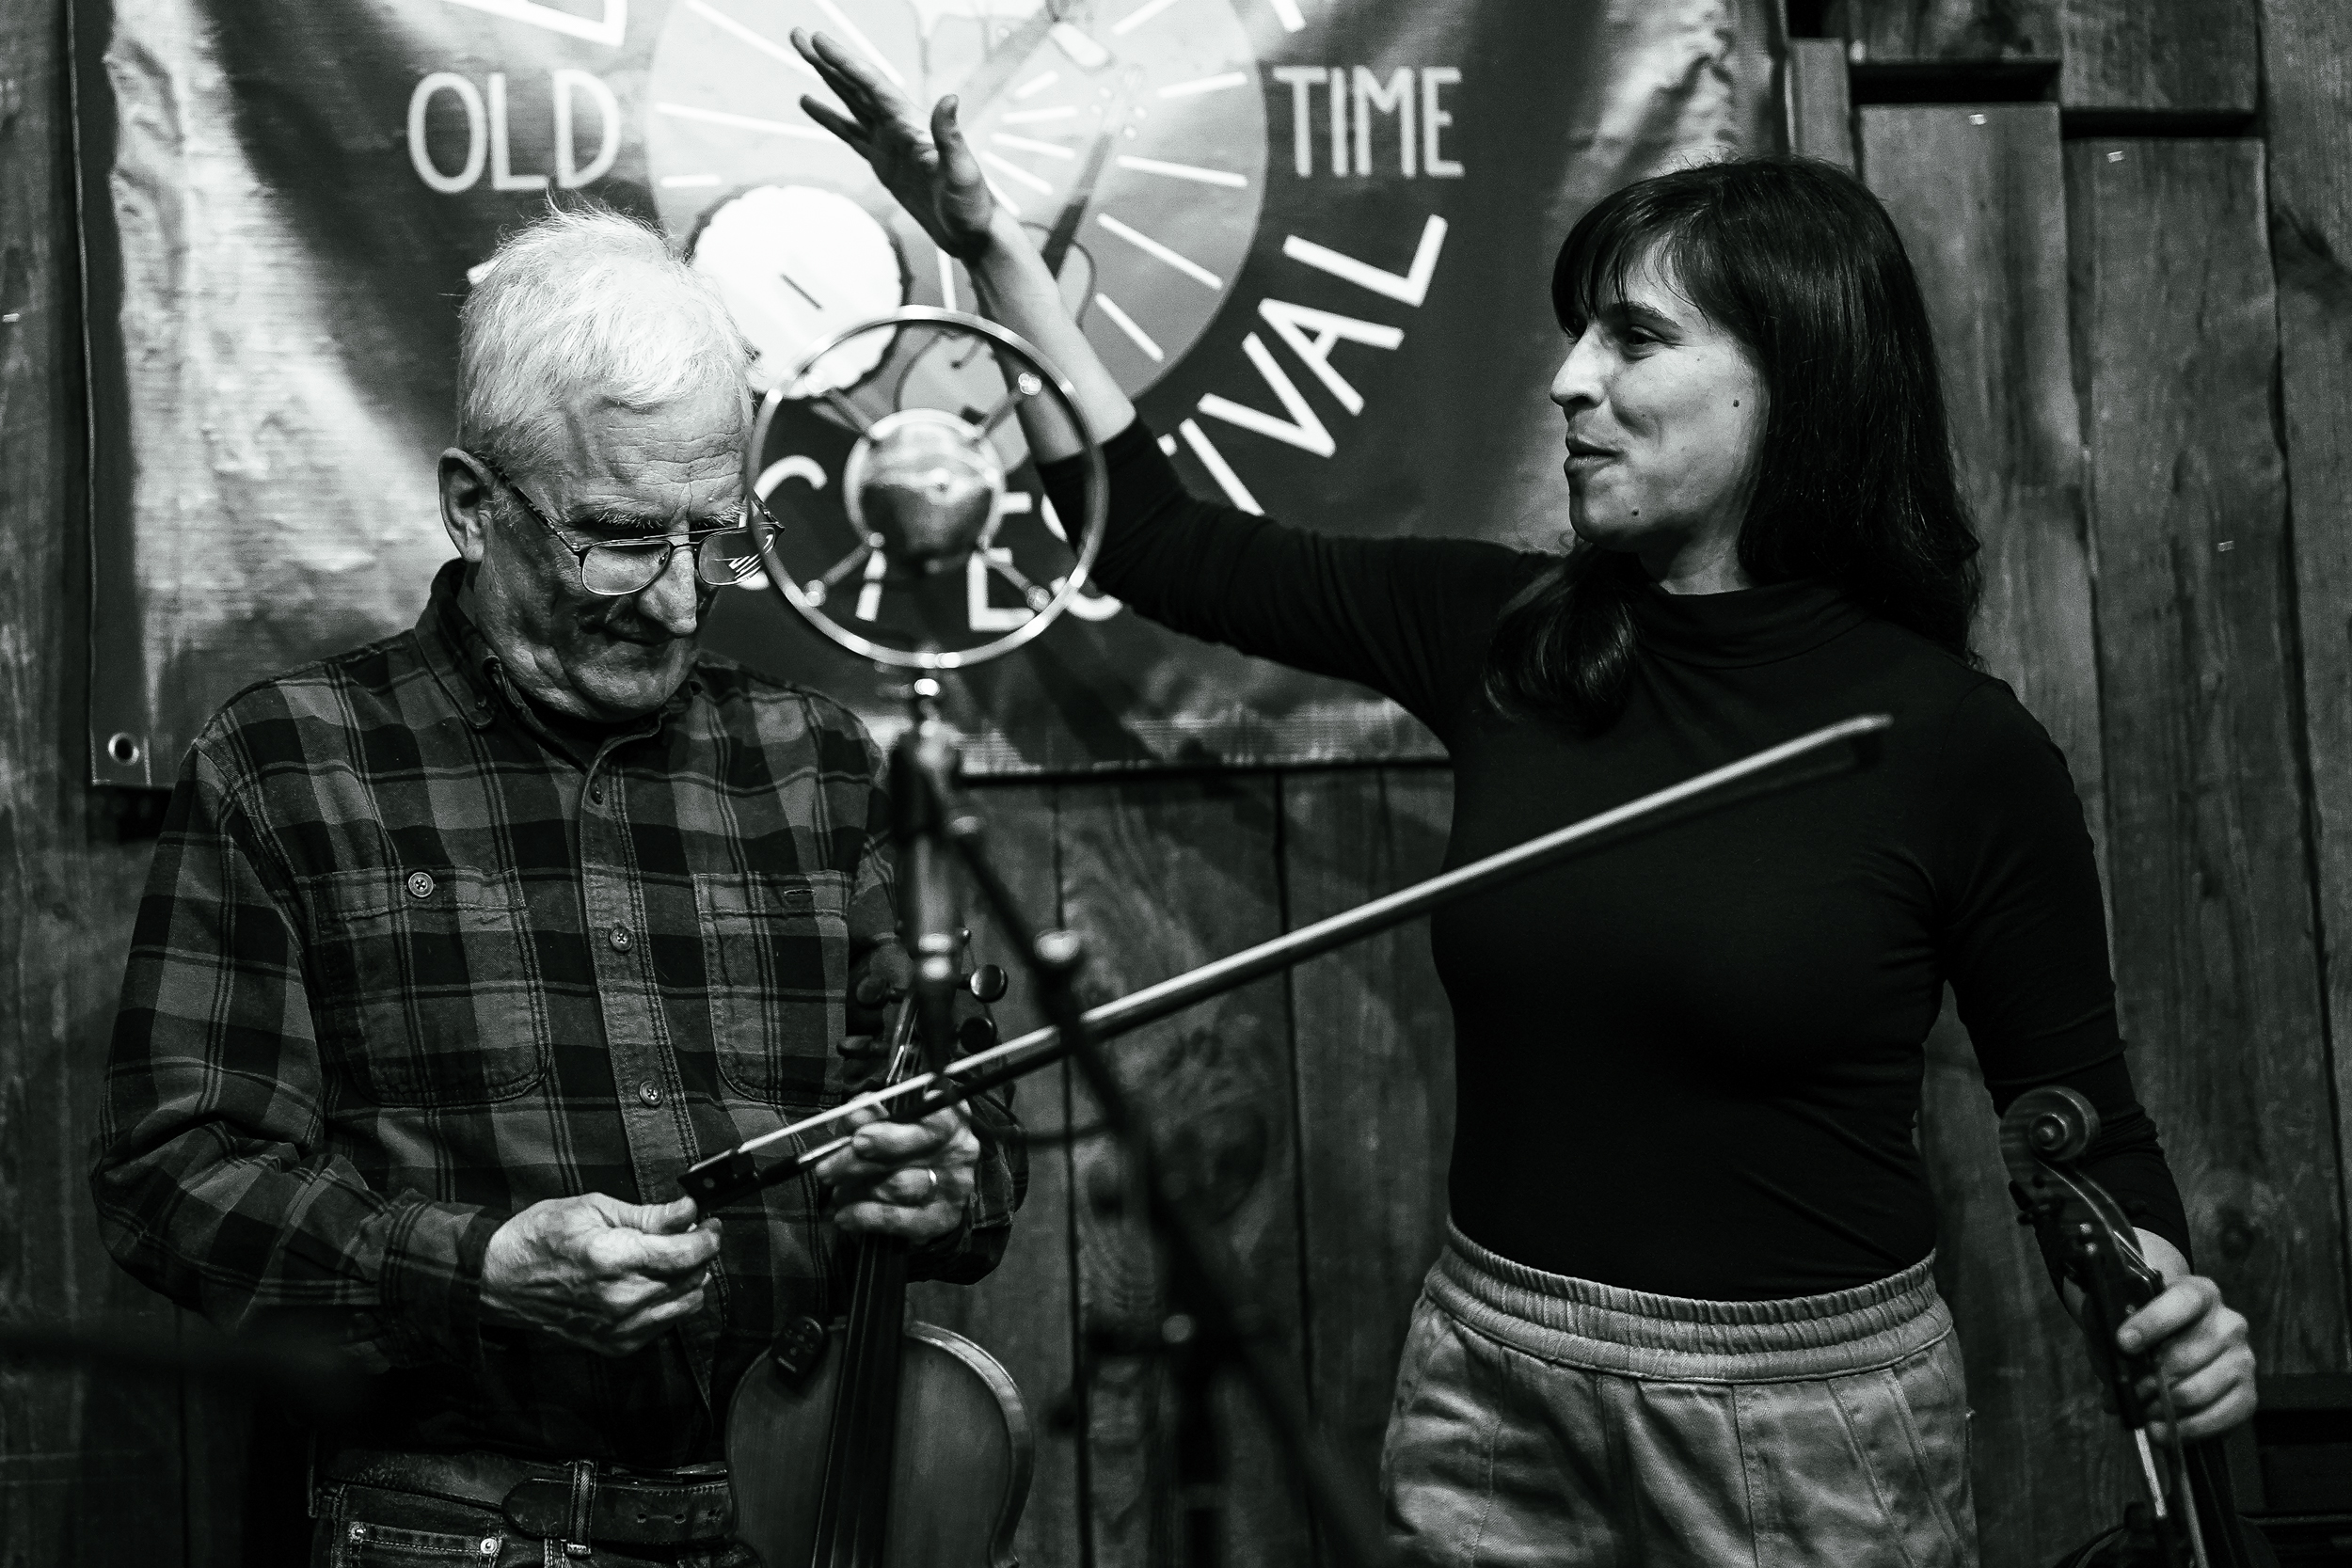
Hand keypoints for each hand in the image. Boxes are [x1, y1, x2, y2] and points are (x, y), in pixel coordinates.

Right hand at [480, 1193, 719, 1357]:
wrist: (500, 1281)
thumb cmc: (539, 1238)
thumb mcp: (592, 1208)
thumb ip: (647, 1215)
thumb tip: (689, 1209)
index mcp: (613, 1259)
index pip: (687, 1253)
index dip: (708, 1236)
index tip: (711, 1223)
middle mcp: (620, 1299)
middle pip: (691, 1278)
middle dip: (700, 1252)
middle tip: (690, 1233)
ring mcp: (618, 1327)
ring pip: (685, 1304)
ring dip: (689, 1278)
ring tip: (671, 1257)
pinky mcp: (615, 1344)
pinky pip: (664, 1325)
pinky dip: (670, 1302)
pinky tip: (653, 1282)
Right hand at [793, 30, 996, 260]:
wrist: (973, 232)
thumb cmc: (972, 204)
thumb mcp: (962, 171)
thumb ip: (950, 137)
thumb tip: (949, 99)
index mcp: (912, 124)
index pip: (871, 85)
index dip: (844, 62)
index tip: (819, 41)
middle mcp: (899, 125)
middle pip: (856, 85)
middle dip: (828, 60)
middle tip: (799, 35)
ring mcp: (890, 142)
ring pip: (851, 102)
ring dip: (827, 79)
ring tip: (804, 56)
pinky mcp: (883, 161)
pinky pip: (850, 133)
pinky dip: (830, 117)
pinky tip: (811, 103)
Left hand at [813, 1101, 978, 1244]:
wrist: (928, 1185)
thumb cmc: (901, 1141)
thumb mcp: (886, 1118)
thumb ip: (870, 1113)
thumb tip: (853, 1115)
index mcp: (950, 1115)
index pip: (929, 1119)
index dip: (892, 1131)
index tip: (857, 1138)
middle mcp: (960, 1150)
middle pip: (907, 1157)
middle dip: (859, 1162)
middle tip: (825, 1170)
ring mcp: (954, 1186)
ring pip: (901, 1186)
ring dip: (859, 1189)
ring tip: (836, 1189)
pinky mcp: (943, 1218)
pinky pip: (900, 1220)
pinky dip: (866, 1218)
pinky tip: (844, 1216)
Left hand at [2117, 1272, 2256, 1441]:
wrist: (2171, 1342)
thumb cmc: (2142, 1328)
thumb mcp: (2119, 1319)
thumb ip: (2111, 1338)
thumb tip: (2117, 1382)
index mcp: (2200, 1293)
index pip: (2183, 1301)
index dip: (2153, 1322)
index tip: (2123, 1343)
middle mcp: (2229, 1323)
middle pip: (2186, 1356)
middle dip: (2149, 1380)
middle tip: (2128, 1391)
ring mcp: (2242, 1360)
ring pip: (2198, 1391)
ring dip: (2163, 1407)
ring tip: (2141, 1410)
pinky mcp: (2247, 1394)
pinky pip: (2219, 1418)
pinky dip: (2185, 1429)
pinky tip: (2160, 1430)